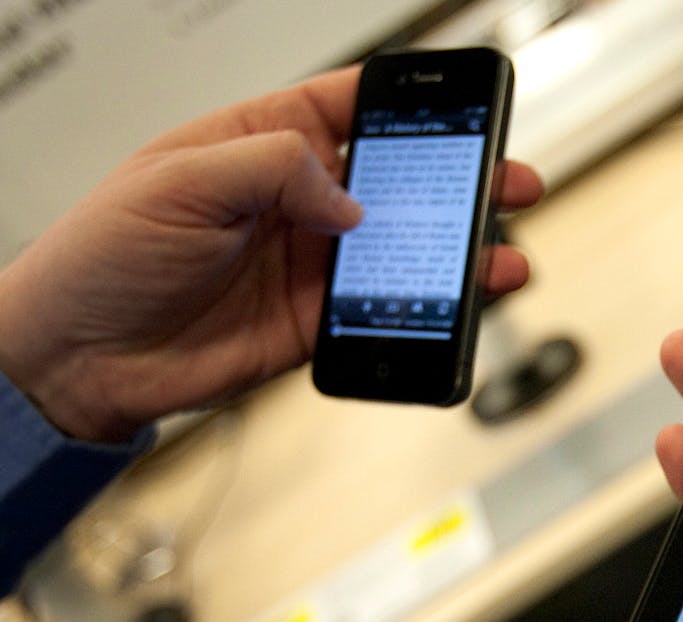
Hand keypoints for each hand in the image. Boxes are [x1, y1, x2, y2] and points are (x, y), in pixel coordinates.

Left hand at [0, 66, 542, 442]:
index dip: (405, 104)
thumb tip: (348, 196)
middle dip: (456, 180)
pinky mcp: (312, 321)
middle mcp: (293, 200)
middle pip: (394, 179)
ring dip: (454, 252)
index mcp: (258, 144)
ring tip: (498, 255)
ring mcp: (307, 262)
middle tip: (506, 183)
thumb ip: (272, 168)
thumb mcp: (178, 180)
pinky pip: (381, 311)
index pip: (346, 108)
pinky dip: (424, 310)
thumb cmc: (101, 254)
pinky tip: (452, 306)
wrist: (77, 357)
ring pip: (400, 248)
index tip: (460, 108)